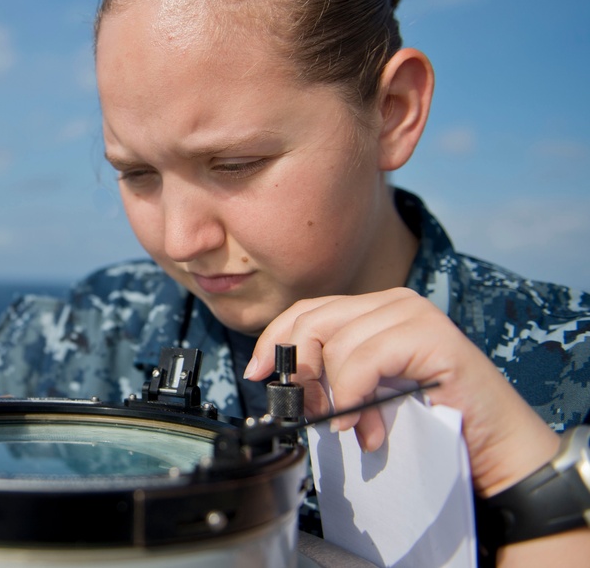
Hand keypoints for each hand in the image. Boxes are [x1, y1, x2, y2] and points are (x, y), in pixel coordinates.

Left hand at [245, 288, 558, 497]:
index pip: (306, 310)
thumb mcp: (367, 392)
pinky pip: (365, 358)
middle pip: (313, 320)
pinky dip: (352, 394)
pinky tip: (359, 422)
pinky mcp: (431, 336)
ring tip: (351, 426)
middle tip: (310, 410)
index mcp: (374, 310)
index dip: (273, 340)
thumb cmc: (431, 419)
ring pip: (337, 343)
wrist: (493, 445)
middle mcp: (392, 303)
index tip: (256, 373)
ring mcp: (414, 314)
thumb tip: (287, 383)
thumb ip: (334, 376)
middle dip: (299, 369)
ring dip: (335, 397)